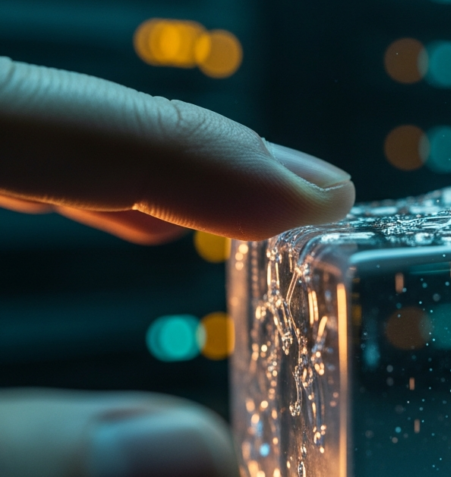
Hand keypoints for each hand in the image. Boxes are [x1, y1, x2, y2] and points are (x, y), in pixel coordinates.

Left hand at [0, 57, 356, 476]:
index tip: (317, 196)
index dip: (197, 153)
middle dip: (189, 155)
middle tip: (311, 197)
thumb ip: (28, 451)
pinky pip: (1, 157)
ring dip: (138, 167)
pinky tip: (127, 217)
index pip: (52, 118)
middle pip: (49, 109)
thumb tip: (200, 452)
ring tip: (233, 203)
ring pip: (27, 127)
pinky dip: (73, 183)